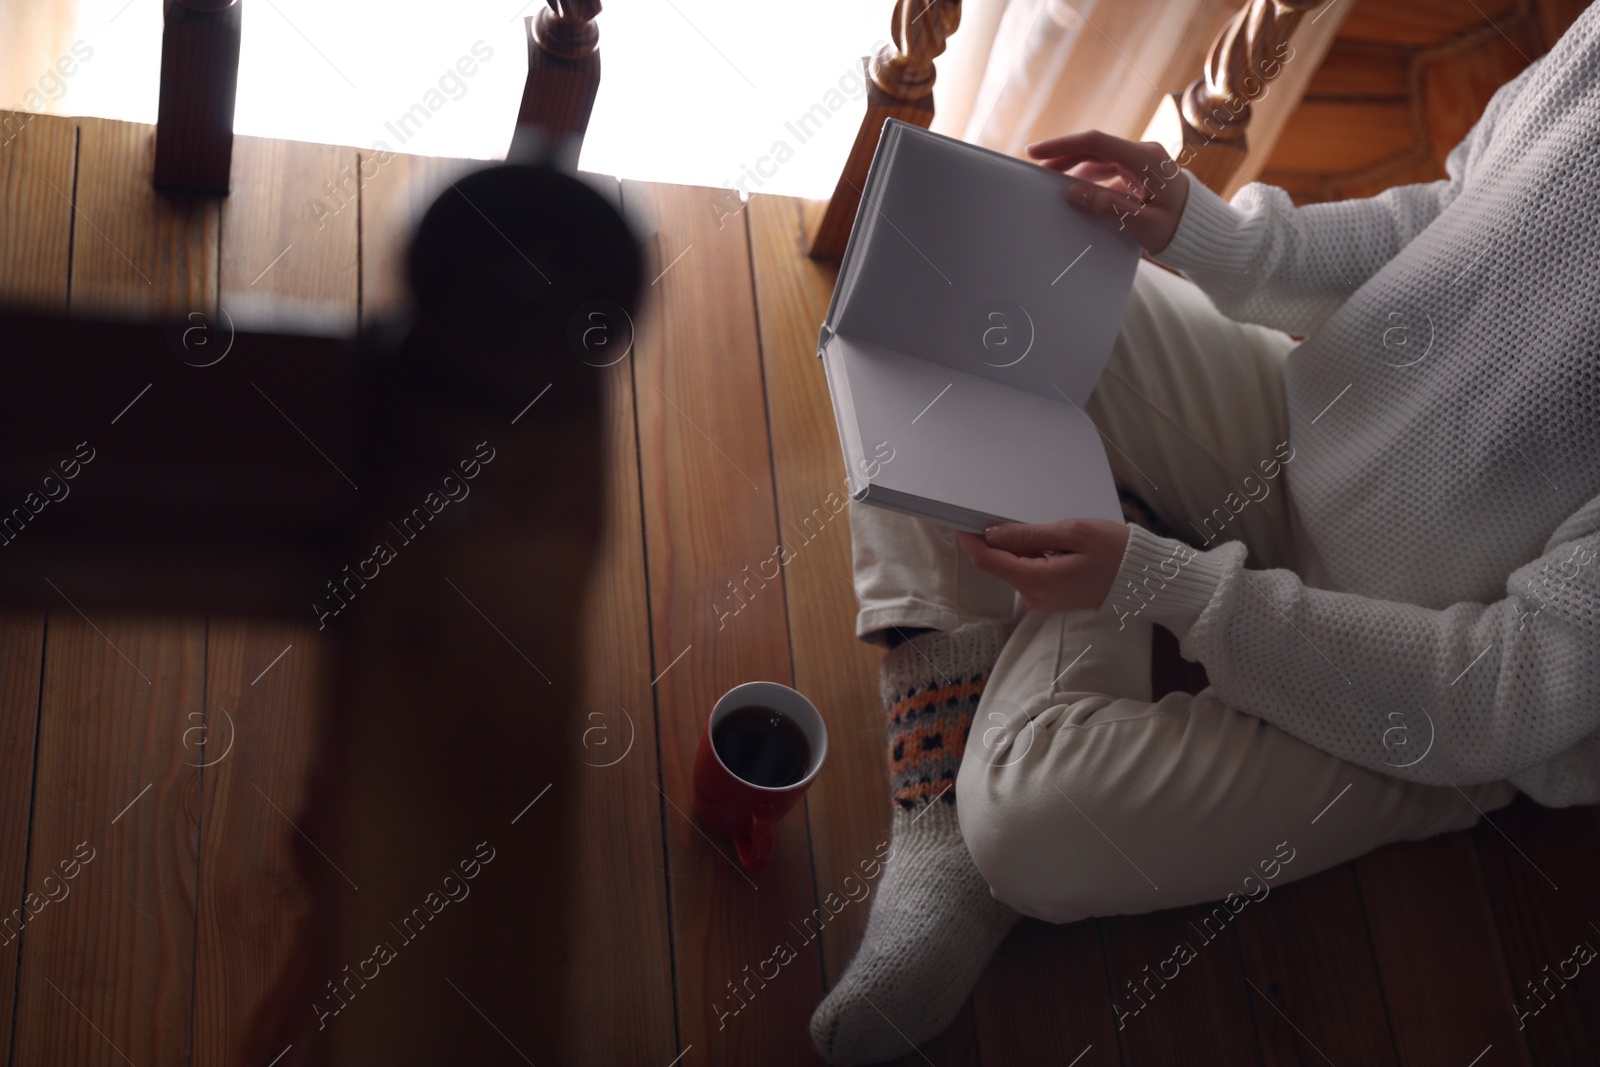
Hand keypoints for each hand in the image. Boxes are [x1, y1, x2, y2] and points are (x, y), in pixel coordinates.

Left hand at [955, 519, 1129, 614]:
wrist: (1145, 579)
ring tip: (1035, 525)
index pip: (989, 561)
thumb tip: (994, 533)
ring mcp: (1043, 600)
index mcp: (1038, 581)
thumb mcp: (1073, 533)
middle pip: (999, 565)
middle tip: (998, 511)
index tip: (960, 520)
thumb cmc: (1116, 552)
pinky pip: (1028, 574)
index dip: (970, 539)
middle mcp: (1035, 596)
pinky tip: (1046, 541)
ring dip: (1014, 547)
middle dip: (994, 540)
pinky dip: (1028, 556)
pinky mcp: (1050, 598)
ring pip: (1013, 569)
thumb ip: (1030, 534)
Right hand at [1026, 131, 1189, 254]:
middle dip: (1064, 156)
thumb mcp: (1142, 223)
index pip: (1095, 142)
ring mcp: (1144, 163)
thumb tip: (1071, 192)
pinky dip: (1091, 178)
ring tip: (1053, 180)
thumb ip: (1106, 205)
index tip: (1035, 152)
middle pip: (1096, 147)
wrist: (1208, 234)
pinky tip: (1079, 191)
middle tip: (1037, 168)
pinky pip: (1111, 170)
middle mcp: (1144, 154)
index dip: (1062, 145)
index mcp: (1145, 159)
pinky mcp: (1144, 175)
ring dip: (1076, 167)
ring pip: (1101, 158)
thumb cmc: (1181, 230)